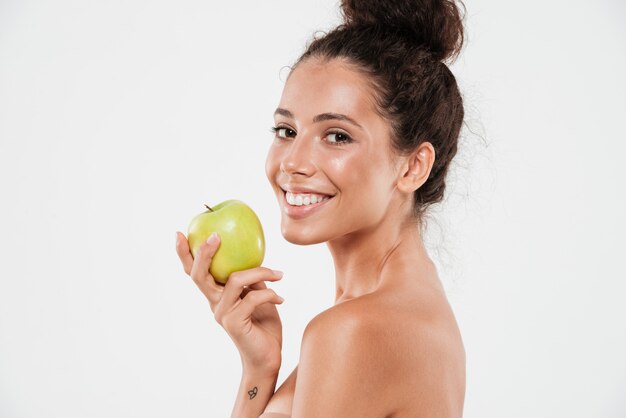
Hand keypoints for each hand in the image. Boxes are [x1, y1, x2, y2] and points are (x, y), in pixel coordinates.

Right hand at [175, 231, 283, 375]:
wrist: (268, 357)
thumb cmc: (263, 324)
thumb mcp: (257, 296)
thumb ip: (251, 280)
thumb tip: (255, 257)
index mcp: (216, 295)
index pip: (194, 272)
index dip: (184, 254)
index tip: (179, 233)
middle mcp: (214, 303)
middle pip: (199, 275)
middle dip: (204, 253)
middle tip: (215, 236)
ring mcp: (222, 314)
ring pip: (235, 280)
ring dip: (260, 272)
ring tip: (278, 274)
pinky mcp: (234, 323)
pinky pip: (253, 298)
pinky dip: (270, 294)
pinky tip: (281, 298)